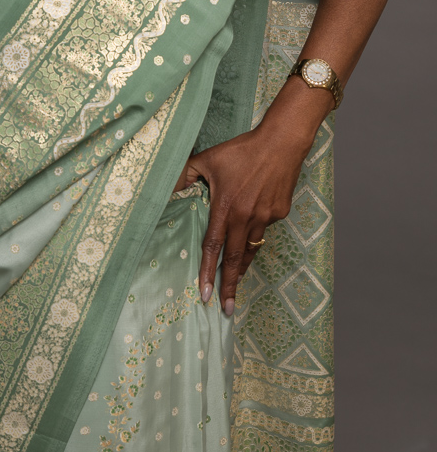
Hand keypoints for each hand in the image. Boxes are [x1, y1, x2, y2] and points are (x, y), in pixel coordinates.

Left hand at [176, 122, 308, 315]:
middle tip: (226, 309)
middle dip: (229, 286)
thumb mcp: (208, 159)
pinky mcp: (279, 213)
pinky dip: (256, 233)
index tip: (205, 294)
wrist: (282, 142)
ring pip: (251, 249)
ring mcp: (265, 217)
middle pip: (235, 260)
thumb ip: (185, 175)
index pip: (213, 246)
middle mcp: (246, 217)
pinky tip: (253, 223)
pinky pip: (265, 229)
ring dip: (243, 269)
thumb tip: (168, 188)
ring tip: (236, 286)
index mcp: (225, 207)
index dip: (207, 271)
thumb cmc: (242, 149)